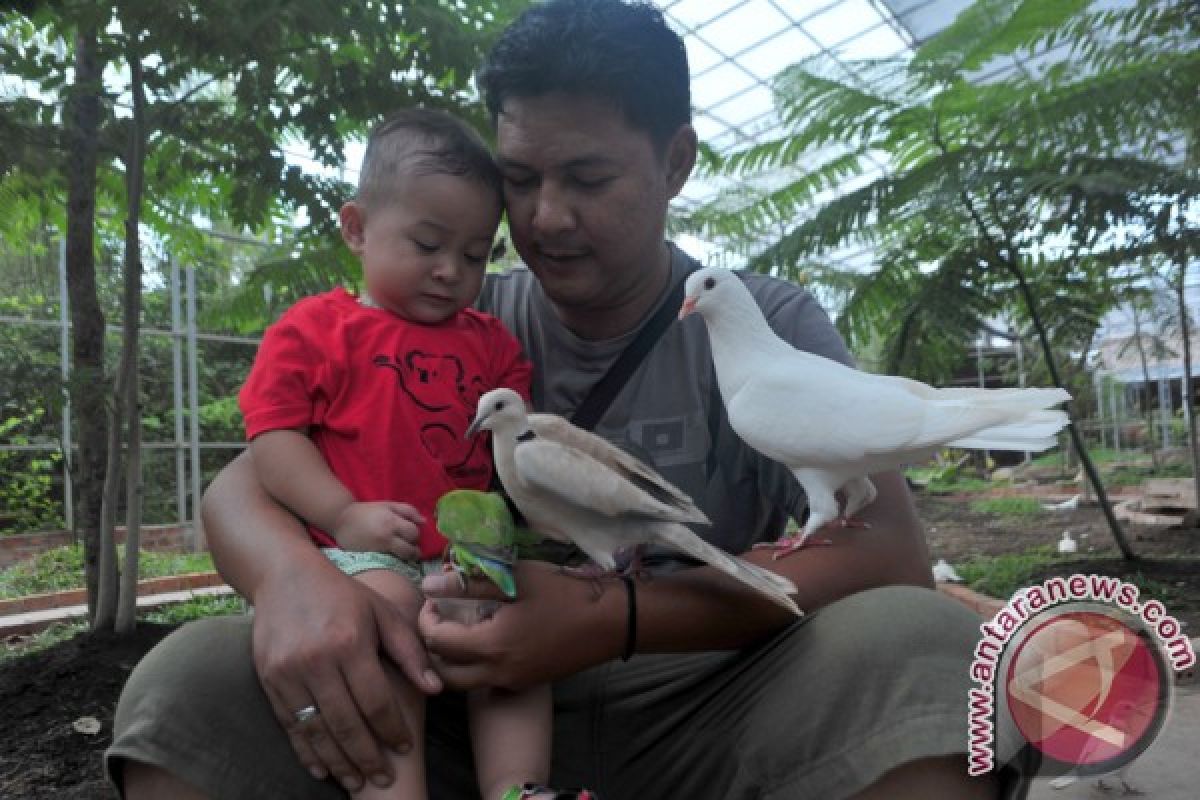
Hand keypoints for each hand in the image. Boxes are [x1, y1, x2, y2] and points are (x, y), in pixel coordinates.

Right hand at [251, 557, 441, 791]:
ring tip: (356, 782)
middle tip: (383, 779)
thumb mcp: (382, 611)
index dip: (392, 729)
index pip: (376, 700)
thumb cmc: (342, 594)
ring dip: (338, 761)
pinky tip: (321, 768)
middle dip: (367, 757)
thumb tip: (435, 689)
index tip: (406, 747)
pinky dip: (306, 751)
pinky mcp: (269, 680)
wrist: (283, 576)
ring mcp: (288, 673)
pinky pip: (290, 725)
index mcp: (350, 643)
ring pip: (317, 730)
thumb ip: (409, 650)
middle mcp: (317, 661)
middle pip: (347, 723)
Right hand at [332, 501, 422, 557]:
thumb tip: (424, 522)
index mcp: (391, 521)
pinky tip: (392, 556)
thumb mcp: (388, 505)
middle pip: (410, 548)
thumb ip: (408, 511)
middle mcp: (386, 537)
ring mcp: (379, 549)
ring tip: (403, 553)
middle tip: (409, 545)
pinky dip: (395, 560)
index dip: (415, 534)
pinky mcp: (371, 558)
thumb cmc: (367, 511)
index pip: (414, 533)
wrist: (341, 520)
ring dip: (407, 557)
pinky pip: (390, 563)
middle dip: (413, 548)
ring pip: (402, 558)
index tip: (412, 535)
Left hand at [418, 560, 621, 691]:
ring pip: (465, 682)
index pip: (436, 641)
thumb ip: (469, 582)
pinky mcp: (526, 682)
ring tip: (460, 629)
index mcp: (491, 646)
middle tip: (440, 619)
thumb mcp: (515, 579)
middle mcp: (497, 672)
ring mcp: (512, 682)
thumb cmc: (562, 595)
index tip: (435, 597)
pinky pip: (487, 680)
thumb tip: (428, 584)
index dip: (427, 618)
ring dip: (453, 660)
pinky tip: (488, 637)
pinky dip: (476, 665)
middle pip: (444, 673)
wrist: (608, 622)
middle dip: (433, 647)